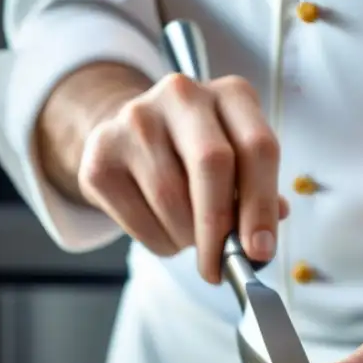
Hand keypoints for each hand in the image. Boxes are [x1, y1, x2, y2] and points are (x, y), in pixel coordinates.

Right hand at [78, 74, 287, 283]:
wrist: (134, 136)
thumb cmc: (198, 157)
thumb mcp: (239, 164)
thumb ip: (257, 196)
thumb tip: (261, 243)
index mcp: (231, 95)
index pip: (258, 147)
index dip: (262, 205)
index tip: (259, 251)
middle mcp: (183, 95)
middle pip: (212, 164)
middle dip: (220, 228)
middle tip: (221, 266)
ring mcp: (136, 118)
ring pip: (172, 198)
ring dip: (186, 238)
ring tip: (190, 237)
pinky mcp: (101, 151)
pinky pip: (137, 218)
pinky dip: (158, 241)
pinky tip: (164, 231)